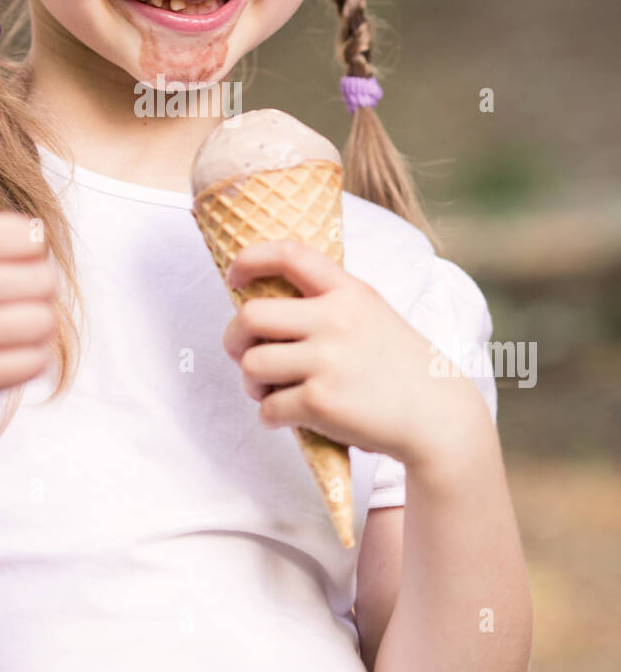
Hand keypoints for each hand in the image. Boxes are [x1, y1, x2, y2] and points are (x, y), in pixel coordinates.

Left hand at [222, 239, 474, 468]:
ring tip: (269, 390)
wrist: (438, 416)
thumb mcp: (371, 314)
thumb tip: (261, 307)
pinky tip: (288, 416)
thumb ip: (327, 303)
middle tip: (243, 353)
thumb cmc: (398, 367)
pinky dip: (271, 416)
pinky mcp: (321, 402)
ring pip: (251, 365)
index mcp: (348, 292)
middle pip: (250, 316)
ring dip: (251, 383)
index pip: (289, 254)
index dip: (250, 259)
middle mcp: (335, 320)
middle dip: (234, 339)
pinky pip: (268, 407)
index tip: (233, 276)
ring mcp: (327, 361)